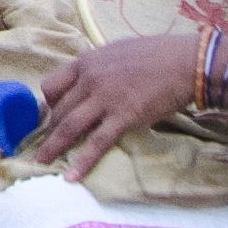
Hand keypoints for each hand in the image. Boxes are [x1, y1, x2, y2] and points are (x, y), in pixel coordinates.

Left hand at [27, 30, 209, 184]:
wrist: (186, 62)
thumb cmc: (157, 54)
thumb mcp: (117, 51)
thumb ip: (99, 67)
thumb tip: (91, 80)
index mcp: (86, 62)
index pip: (51, 85)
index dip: (49, 104)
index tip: (52, 115)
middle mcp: (90, 79)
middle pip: (59, 110)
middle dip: (51, 130)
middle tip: (47, 145)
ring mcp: (105, 99)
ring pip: (69, 127)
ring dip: (53, 147)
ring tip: (41, 163)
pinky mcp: (124, 117)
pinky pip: (97, 143)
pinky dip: (82, 161)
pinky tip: (71, 176)